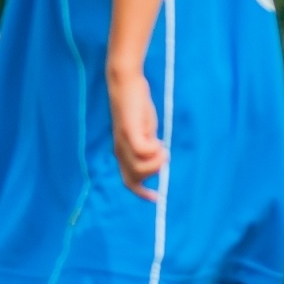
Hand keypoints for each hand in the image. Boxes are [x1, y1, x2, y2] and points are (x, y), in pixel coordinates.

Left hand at [108, 72, 166, 200]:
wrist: (127, 84)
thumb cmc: (137, 107)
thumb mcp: (145, 131)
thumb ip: (149, 146)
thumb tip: (159, 159)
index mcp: (122, 152)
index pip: (128, 181)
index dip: (141, 193)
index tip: (157, 199)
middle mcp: (120, 150)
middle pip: (133, 179)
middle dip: (153, 173)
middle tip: (164, 155)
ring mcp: (123, 141)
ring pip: (139, 168)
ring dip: (156, 161)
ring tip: (161, 145)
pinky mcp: (129, 130)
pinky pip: (142, 151)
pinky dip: (154, 150)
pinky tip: (158, 139)